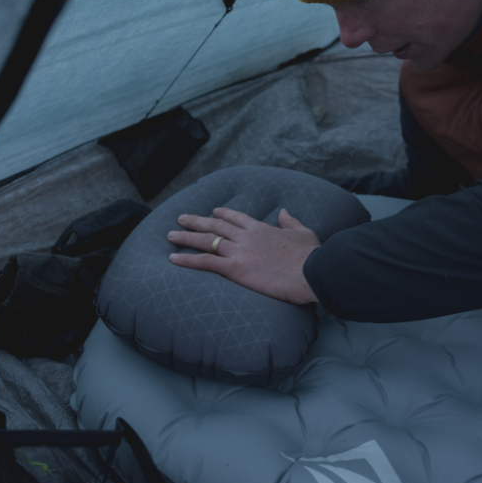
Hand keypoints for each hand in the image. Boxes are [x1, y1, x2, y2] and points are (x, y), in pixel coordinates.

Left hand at [167, 207, 319, 304]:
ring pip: (206, 240)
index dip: (223, 213)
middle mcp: (246, 237)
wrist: (312, 271)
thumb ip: (291, 221)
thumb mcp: (303, 232)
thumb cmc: (311, 256)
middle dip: (196, 221)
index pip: (237, 217)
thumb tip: (284, 211)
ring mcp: (239, 251)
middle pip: (215, 225)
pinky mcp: (236, 268)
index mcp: (262, 228)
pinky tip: (173, 259)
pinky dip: (187, 259)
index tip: (213, 211)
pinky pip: (205, 262)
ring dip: (185, 237)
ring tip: (170, 235)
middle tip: (180, 218)